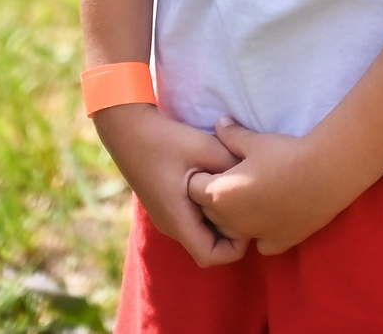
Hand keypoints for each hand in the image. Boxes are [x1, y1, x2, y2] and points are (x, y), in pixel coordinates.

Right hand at [95, 104, 249, 267]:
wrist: (127, 126)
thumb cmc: (164, 138)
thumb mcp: (204, 148)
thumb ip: (231, 166)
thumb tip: (255, 178)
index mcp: (177, 218)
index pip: (211, 257)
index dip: (235, 247)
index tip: (247, 219)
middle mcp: (170, 224)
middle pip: (208, 247)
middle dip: (230, 232)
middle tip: (247, 204)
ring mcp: (166, 215)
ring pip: (201, 232)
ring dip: (219, 219)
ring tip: (234, 192)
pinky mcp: (166, 204)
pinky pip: (193, 219)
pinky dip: (208, 210)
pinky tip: (218, 185)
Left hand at [188, 120, 373, 254]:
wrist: (325, 174)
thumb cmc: (286, 155)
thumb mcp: (254, 140)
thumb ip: (231, 134)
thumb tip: (219, 123)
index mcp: (220, 195)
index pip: (192, 188)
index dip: (200, 175)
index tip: (213, 165)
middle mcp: (232, 222)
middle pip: (208, 212)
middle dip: (212, 197)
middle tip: (229, 177)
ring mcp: (256, 235)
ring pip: (231, 231)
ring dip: (232, 217)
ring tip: (248, 197)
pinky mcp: (279, 242)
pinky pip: (261, 243)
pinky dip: (260, 233)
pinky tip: (270, 216)